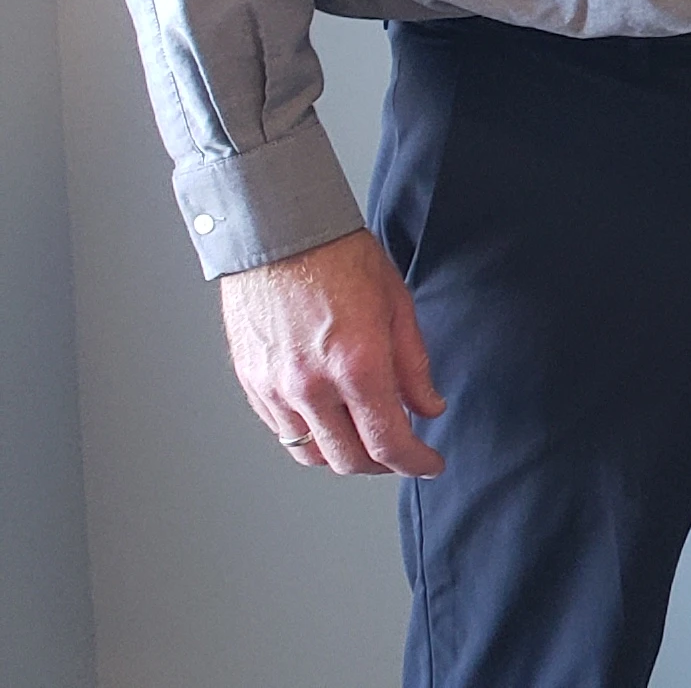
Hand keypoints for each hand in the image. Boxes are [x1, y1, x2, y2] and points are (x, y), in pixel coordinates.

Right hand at [218, 229, 444, 476]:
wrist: (280, 234)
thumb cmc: (339, 258)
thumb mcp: (397, 306)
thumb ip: (414, 365)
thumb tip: (428, 407)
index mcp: (357, 365)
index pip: (389, 441)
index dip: (415, 462)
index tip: (429, 464)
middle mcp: (311, 385)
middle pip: (349, 459)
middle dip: (382, 465)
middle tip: (402, 454)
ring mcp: (276, 388)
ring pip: (311, 453)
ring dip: (344, 456)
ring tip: (366, 439)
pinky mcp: (251, 383)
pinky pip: (283, 431)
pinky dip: (311, 436)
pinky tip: (330, 420)